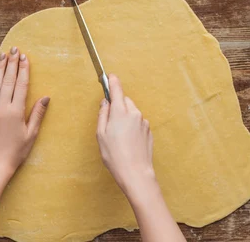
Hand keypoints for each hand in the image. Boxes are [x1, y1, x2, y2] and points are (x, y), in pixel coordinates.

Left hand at [0, 46, 49, 175]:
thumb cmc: (15, 152)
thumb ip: (37, 114)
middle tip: (14, 49)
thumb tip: (45, 97)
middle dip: (12, 63)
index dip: (23, 69)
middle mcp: (1, 107)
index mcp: (16, 111)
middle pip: (8, 79)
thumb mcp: (31, 134)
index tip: (25, 57)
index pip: (21, 84)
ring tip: (3, 55)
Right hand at [96, 74, 154, 194]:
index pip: (117, 90)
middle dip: (118, 106)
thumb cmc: (115, 156)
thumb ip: (103, 115)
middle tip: (109, 122)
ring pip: (132, 113)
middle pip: (125, 101)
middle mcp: (134, 114)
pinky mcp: (149, 131)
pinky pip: (138, 123)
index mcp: (120, 112)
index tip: (110, 76)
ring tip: (119, 137)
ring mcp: (143, 122)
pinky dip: (132, 127)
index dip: (113, 82)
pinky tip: (128, 142)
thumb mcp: (101, 135)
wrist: (136, 173)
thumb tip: (105, 103)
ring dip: (125, 118)